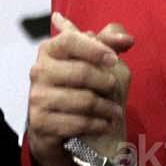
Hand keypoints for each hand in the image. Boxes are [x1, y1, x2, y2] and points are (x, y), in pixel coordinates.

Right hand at [26, 13, 133, 165]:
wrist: (51, 126)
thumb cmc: (74, 86)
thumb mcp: (90, 60)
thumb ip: (108, 43)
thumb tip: (128, 39)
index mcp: (49, 50)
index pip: (70, 40)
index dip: (95, 48)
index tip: (114, 59)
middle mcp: (39, 71)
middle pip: (82, 72)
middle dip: (107, 83)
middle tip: (115, 90)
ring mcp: (37, 98)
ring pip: (84, 100)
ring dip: (107, 108)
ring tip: (116, 111)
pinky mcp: (41, 123)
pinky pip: (79, 123)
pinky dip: (98, 125)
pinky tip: (105, 125)